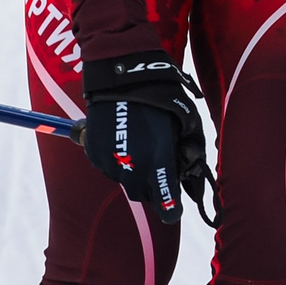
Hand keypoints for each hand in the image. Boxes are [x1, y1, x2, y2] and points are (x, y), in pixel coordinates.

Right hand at [80, 50, 212, 223]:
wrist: (121, 75)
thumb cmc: (159, 95)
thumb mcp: (185, 120)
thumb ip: (190, 149)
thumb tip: (192, 175)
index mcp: (158, 158)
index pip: (166, 202)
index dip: (171, 208)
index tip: (173, 209)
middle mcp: (132, 166)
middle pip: (145, 194)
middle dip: (153, 185)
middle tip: (158, 163)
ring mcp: (109, 161)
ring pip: (126, 181)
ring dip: (134, 172)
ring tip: (139, 143)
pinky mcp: (93, 154)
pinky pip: (109, 168)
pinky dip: (117, 161)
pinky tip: (124, 138)